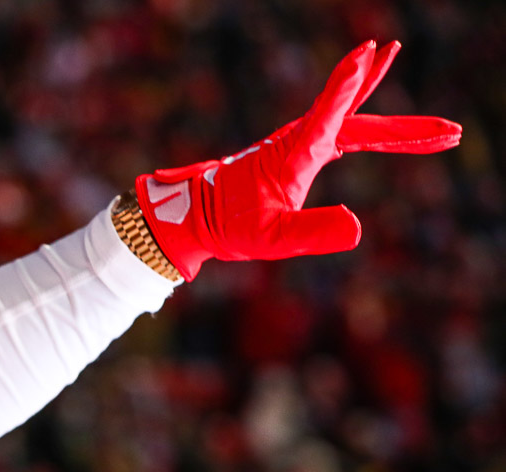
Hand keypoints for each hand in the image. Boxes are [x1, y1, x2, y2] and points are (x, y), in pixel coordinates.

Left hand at [136, 39, 462, 280]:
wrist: (198, 217)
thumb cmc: (229, 226)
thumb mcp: (271, 239)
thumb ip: (312, 232)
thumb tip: (357, 228)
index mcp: (295, 154)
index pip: (328, 114)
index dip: (347, 84)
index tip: (369, 52)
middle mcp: (302, 141)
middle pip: (363, 124)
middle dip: (409, 130)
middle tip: (453, 130)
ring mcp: (304, 144)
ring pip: (361, 126)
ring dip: (402, 131)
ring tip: (444, 131)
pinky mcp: (304, 152)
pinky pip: (350, 134)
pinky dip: (378, 134)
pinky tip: (399, 137)